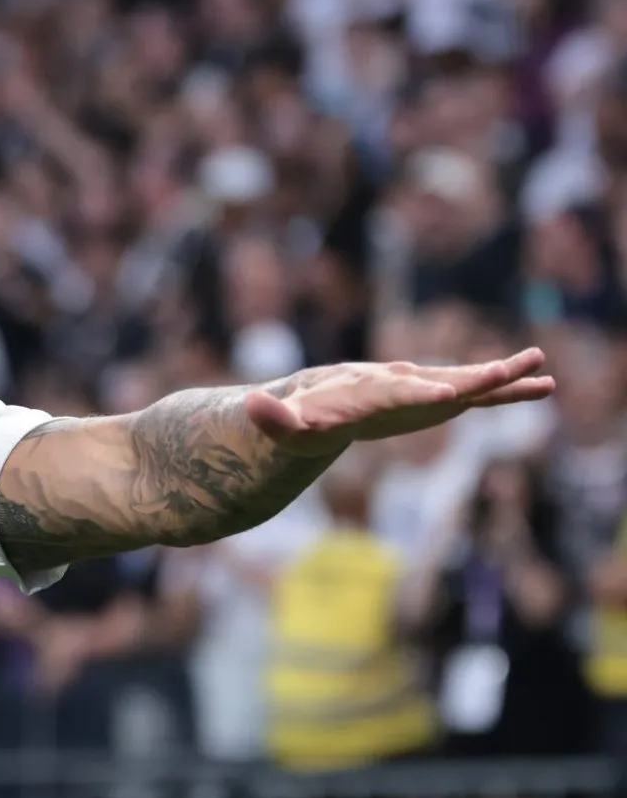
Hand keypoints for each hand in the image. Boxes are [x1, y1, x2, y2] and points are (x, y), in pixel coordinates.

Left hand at [244, 349, 554, 456]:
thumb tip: (253, 407)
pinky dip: (502, 390)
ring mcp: (416, 389)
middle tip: (508, 371)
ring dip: (500, 378)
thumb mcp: (279, 425)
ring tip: (543, 371)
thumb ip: (272, 418)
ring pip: (463, 382)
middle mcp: (396, 383)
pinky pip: (471, 393)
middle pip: (438, 381)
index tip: (448, 392)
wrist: (302, 404)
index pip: (396, 392)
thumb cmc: (291, 419)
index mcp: (365, 391)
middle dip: (471, 379)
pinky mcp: (429, 399)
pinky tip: (540, 386)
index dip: (421, 393)